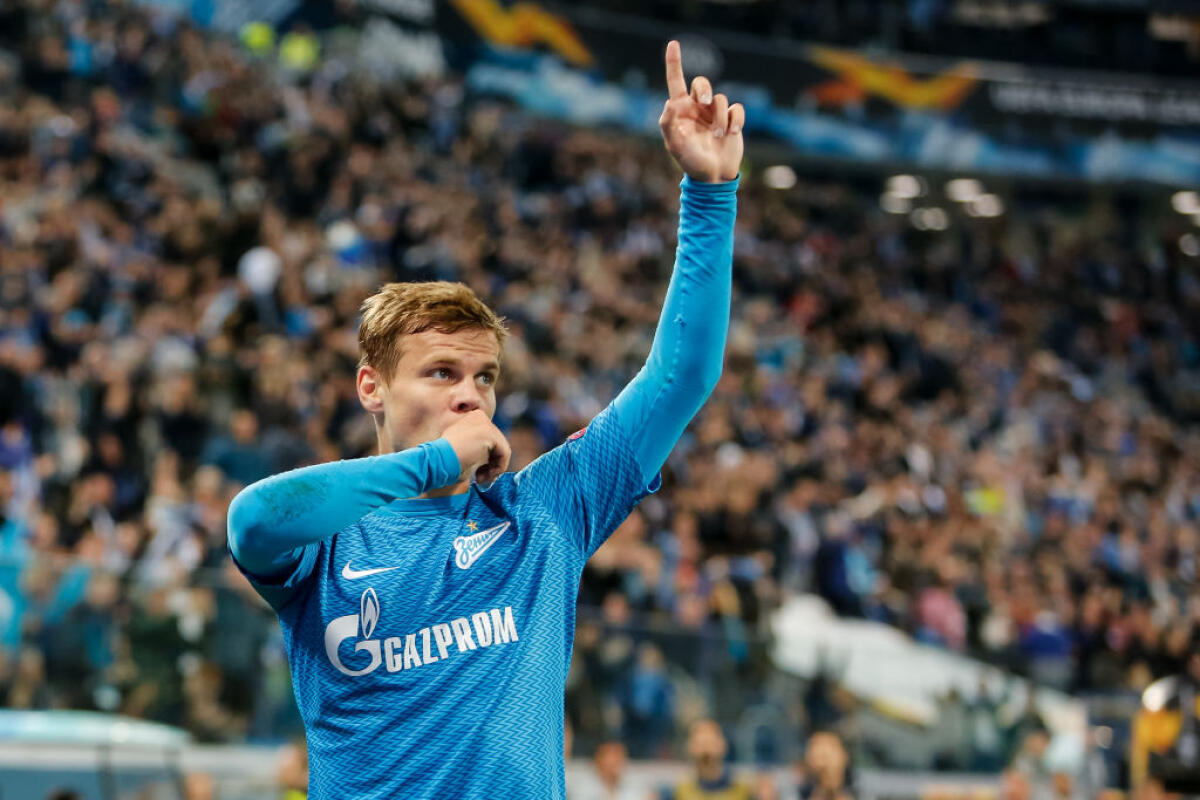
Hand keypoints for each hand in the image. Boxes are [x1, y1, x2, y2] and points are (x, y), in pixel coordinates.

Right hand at [441, 410, 510, 484]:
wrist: (436, 461)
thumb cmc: (444, 460)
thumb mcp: (462, 447)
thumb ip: (477, 446)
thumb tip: (495, 460)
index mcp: (471, 417)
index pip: (489, 439)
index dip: (486, 458)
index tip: (477, 472)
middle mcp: (479, 416)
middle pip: (498, 443)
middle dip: (491, 464)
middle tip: (480, 478)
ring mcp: (486, 423)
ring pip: (503, 449)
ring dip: (494, 468)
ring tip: (480, 478)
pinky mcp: (491, 434)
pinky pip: (505, 454)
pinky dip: (498, 468)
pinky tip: (482, 475)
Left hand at [659, 39, 743, 182]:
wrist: (714, 177)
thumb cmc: (691, 162)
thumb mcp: (675, 145)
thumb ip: (668, 125)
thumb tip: (669, 103)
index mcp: (681, 110)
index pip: (676, 81)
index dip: (674, 62)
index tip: (674, 44)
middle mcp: (698, 108)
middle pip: (702, 84)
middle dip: (705, 89)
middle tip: (706, 102)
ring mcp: (715, 113)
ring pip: (720, 99)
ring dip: (719, 117)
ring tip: (718, 135)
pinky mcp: (732, 120)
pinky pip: (736, 109)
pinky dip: (735, 120)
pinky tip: (731, 133)